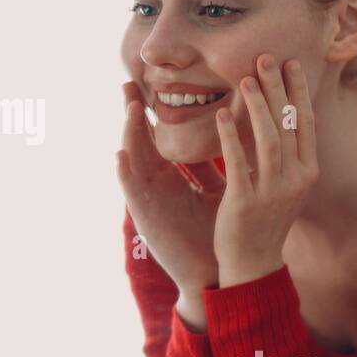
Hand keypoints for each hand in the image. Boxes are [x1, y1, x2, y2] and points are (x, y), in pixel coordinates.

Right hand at [116, 80, 225, 299]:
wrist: (216, 273)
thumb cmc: (217, 233)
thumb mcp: (220, 190)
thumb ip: (218, 164)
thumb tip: (235, 133)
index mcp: (172, 178)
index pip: (158, 137)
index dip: (153, 112)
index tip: (150, 85)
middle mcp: (156, 185)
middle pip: (141, 142)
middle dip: (134, 113)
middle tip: (129, 83)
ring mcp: (149, 200)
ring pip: (134, 159)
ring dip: (130, 132)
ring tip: (131, 106)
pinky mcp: (146, 217)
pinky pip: (132, 191)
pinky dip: (125, 172)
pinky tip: (121, 154)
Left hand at [213, 55, 318, 287]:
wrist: (253, 263)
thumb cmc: (265, 219)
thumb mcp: (284, 185)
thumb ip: (284, 153)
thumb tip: (278, 115)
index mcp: (307, 172)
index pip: (305, 123)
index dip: (298, 91)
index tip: (290, 63)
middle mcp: (295, 179)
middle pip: (289, 124)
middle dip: (277, 88)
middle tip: (265, 58)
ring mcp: (272, 191)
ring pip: (268, 138)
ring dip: (257, 105)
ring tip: (246, 78)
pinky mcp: (245, 202)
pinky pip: (239, 162)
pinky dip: (231, 135)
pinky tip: (221, 114)